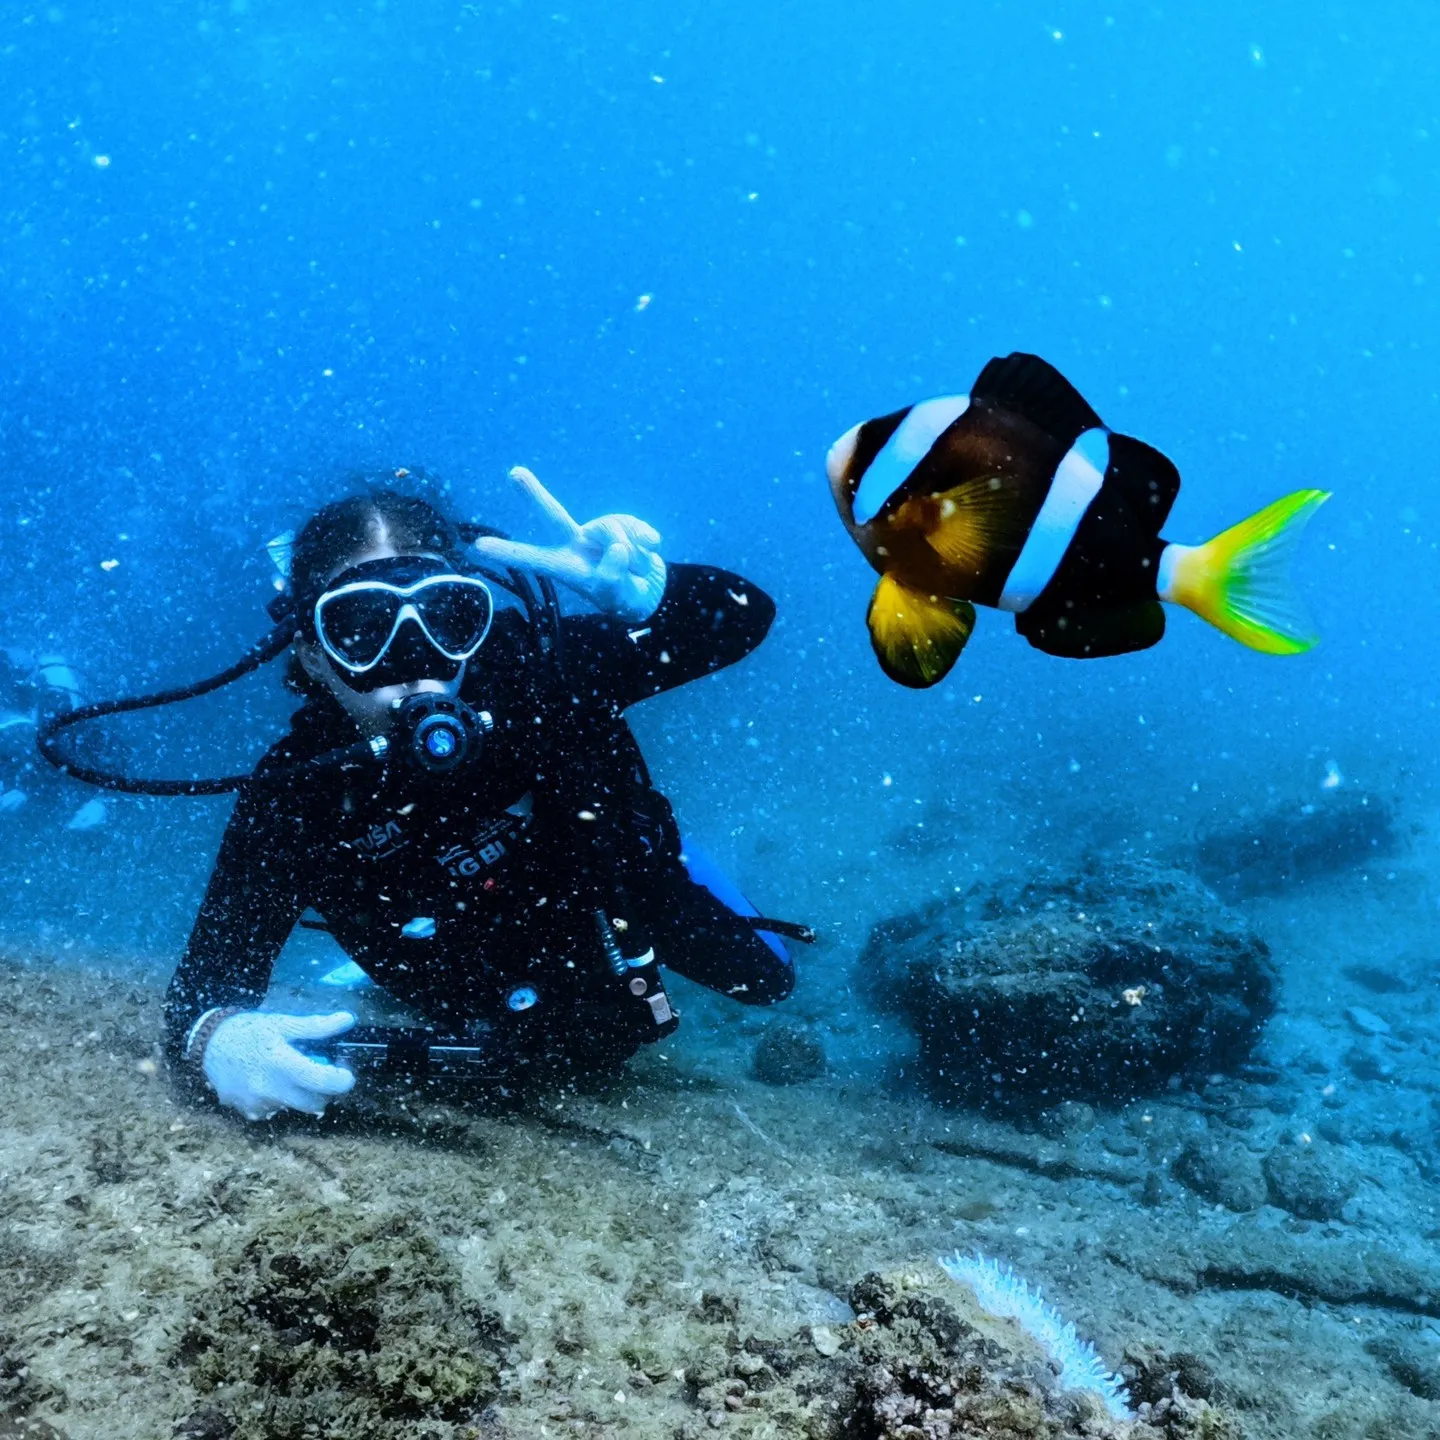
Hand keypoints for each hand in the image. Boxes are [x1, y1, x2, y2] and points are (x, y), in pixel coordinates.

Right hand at [202, 1010, 356, 1120]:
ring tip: (290, 1070)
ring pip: (295, 1106)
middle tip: (320, 1070)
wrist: (208, 1045)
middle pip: (315, 1103)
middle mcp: (269, 1089)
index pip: (323, 1082)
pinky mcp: (248, 1112)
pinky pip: (276, 1109)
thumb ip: (317, 1027)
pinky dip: (281, 1097)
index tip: (345, 1071)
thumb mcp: (283, 1023)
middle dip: (324, 1090)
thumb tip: (348, 1020)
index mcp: (281, 1064)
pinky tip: (270, 1079)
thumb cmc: (249, 1031)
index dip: (342, 1080)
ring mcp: (257, 1104)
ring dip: (300, 1092)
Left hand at [472, 466, 666, 621]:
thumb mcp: (617, 597)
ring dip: (633, 557)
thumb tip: (616, 546)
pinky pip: (638, 529)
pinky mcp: (625, 522)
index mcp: (565, 566)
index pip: (533, 559)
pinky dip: (647, 544)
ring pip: (615, 532)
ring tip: (635, 570)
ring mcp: (600, 530)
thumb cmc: (624, 597)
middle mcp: (577, 542)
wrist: (652, 588)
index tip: (478, 547)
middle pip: (553, 514)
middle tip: (513, 473)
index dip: (508, 553)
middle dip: (534, 494)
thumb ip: (613, 577)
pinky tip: (648, 552)